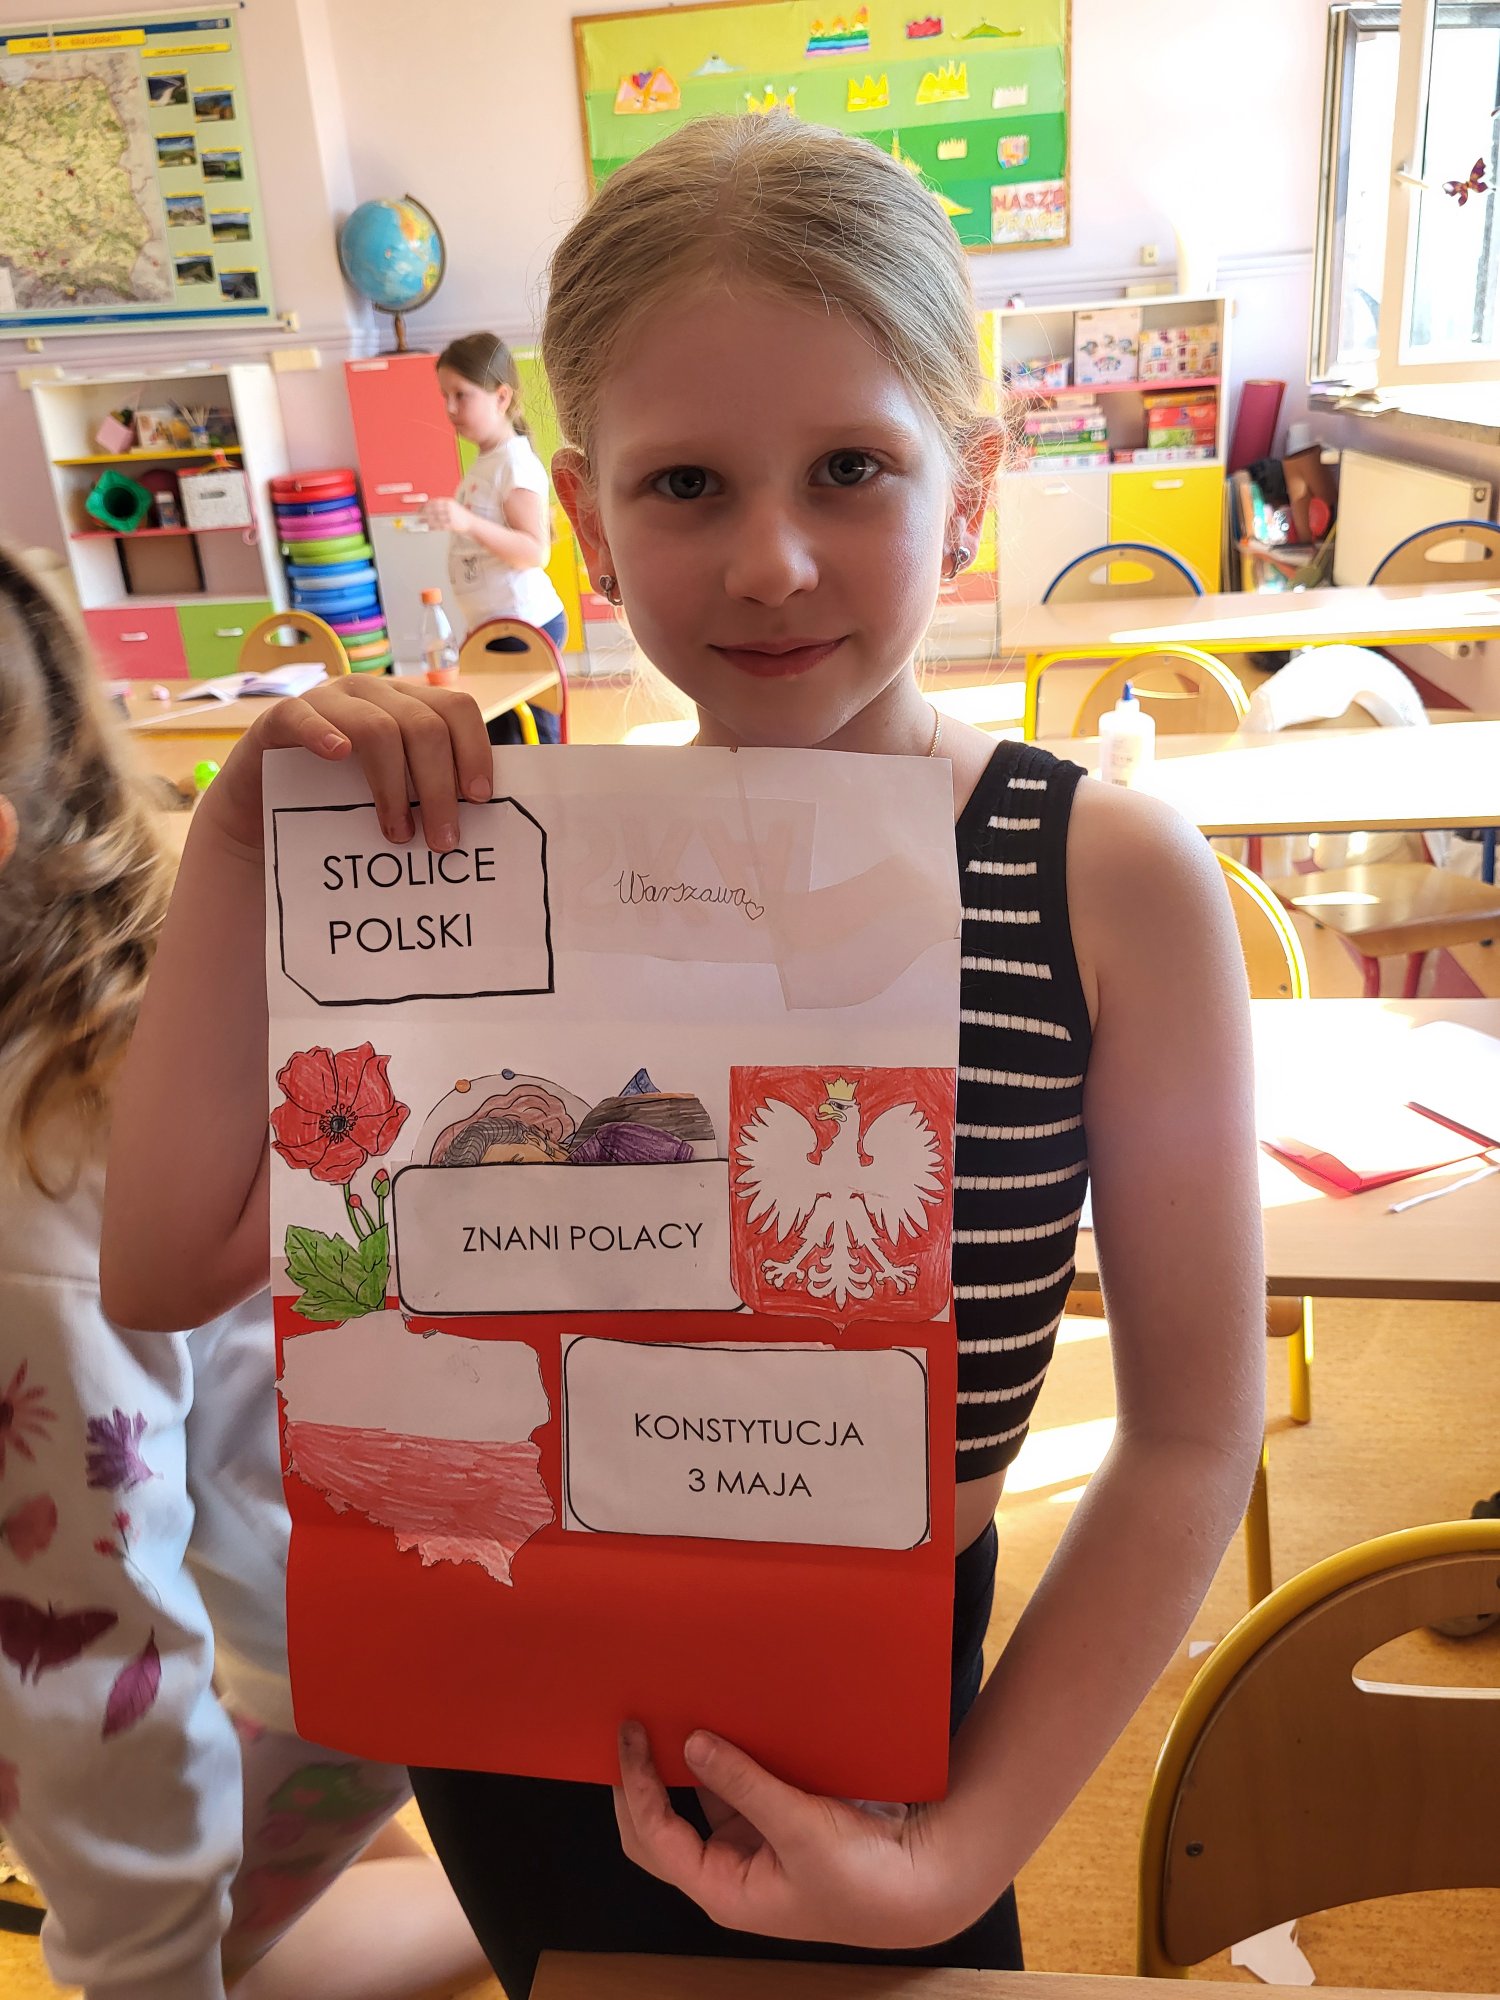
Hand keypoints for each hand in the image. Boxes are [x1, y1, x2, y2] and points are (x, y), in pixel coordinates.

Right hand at [202, 676, 492, 853]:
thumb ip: (427, 791)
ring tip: (398, 833)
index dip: (474, 750)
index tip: (480, 798)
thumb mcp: (392, 791)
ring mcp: (327, 700)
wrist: (263, 809)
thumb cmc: (337, 802)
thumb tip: (480, 820)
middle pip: (424, 725)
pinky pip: (303, 715)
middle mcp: (372, 694)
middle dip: (439, 786)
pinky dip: (323, 734)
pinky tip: (339, 756)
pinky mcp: (281, 717)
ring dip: (394, 787)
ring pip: (377, 728)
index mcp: (407, 704)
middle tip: (443, 840)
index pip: (456, 709)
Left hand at [423, 497, 468, 532]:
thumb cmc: (460, 516)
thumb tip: (427, 507)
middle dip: (423, 513)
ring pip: (435, 518)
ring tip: (420, 522)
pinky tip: (427, 528)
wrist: (472, 523)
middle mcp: (449, 508)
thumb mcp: (452, 507)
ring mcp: (451, 517)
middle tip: (417, 516)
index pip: (433, 502)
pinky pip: (439, 526)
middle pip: (433, 510)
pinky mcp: (452, 525)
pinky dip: (432, 527)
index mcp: (449, 502)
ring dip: (426, 521)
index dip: (424, 505)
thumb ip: (442, 506)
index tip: (419, 509)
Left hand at [613, 1722, 974, 1948]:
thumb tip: (691, 1744)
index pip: (655, 1836)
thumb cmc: (860, 1877)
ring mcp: (751, 1847)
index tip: (629, 1733)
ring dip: (681, 1766)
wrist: (921, 1883)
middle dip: (640, 1781)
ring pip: (697, 1804)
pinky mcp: (777, 1826)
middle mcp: (728, 1871)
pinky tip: (719, 1723)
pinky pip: (735, 1790)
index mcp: (722, 1890)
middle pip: (659, 1828)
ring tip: (667, 1714)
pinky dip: (722, 1760)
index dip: (635, 1785)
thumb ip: (743, 1784)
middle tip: (631, 1724)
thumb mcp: (798, 1829)